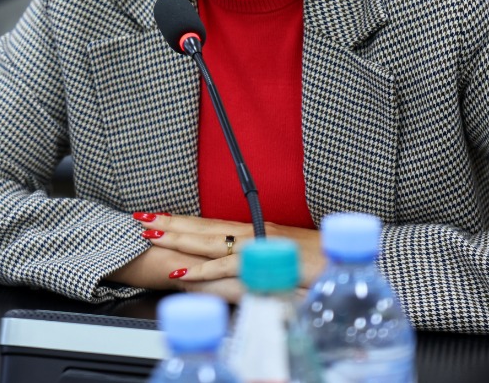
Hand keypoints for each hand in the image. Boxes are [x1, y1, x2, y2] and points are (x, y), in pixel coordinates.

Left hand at [112, 213, 326, 298]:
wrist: (346, 261)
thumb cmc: (319, 263)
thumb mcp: (281, 261)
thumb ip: (255, 263)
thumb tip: (234, 269)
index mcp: (253, 230)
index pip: (210, 223)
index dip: (183, 219)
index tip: (159, 216)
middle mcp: (251, 231)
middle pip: (203, 226)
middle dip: (170, 222)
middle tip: (142, 218)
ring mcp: (256, 245)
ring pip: (208, 241)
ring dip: (177, 238)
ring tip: (151, 236)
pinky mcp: (264, 262)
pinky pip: (225, 267)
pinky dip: (201, 270)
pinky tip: (181, 273)